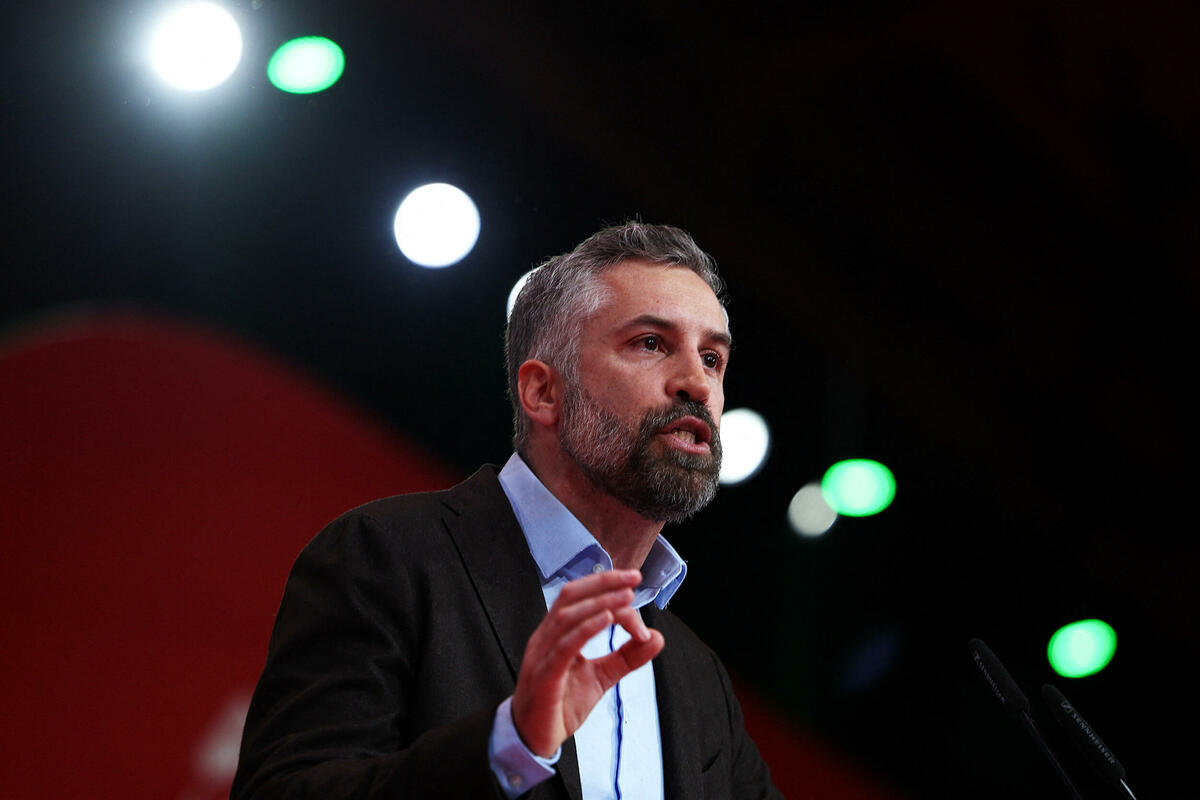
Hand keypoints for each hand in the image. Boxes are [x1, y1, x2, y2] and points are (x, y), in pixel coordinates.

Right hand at [510, 569, 664, 757]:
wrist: (534, 740)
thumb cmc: (559, 705)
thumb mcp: (600, 677)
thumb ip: (626, 657)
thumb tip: (656, 637)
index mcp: (555, 633)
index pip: (580, 600)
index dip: (608, 592)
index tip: (635, 592)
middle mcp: (545, 638)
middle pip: (570, 597)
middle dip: (603, 583)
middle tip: (633, 577)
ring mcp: (542, 655)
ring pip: (568, 617)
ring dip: (599, 602)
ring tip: (626, 597)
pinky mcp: (545, 676)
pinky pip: (564, 646)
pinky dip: (586, 628)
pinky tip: (606, 619)